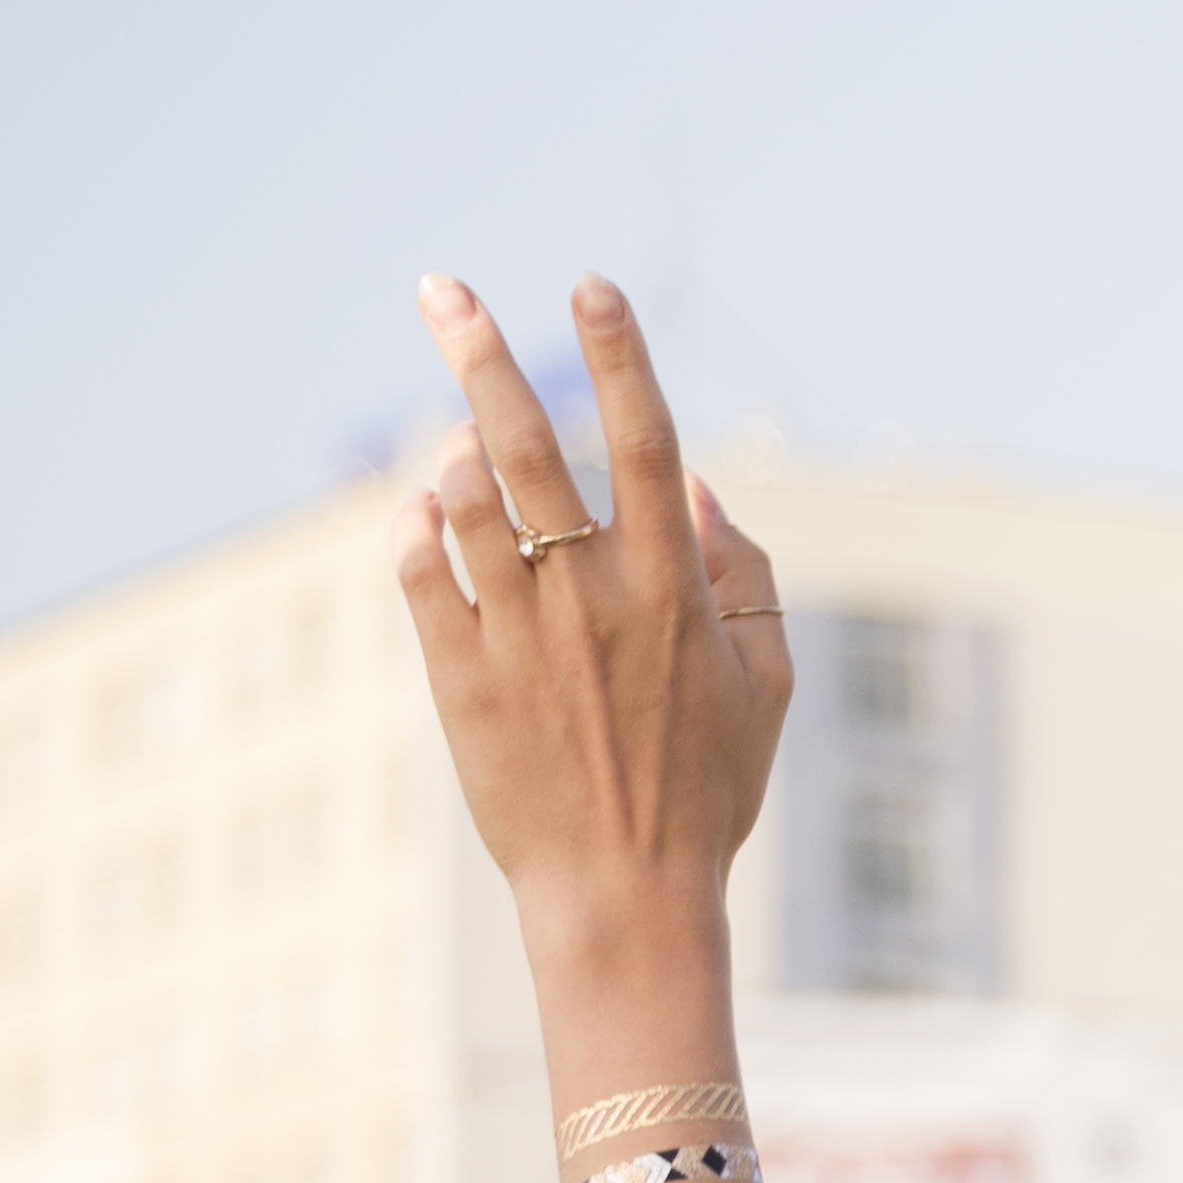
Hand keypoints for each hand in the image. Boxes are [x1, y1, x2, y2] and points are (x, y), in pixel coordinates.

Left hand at [393, 275, 787, 976]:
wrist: (623, 895)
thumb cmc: (707, 792)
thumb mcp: (766, 686)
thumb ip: (746, 579)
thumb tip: (697, 487)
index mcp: (674, 589)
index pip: (645, 438)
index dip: (618, 353)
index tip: (590, 287)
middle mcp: (591, 595)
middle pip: (528, 442)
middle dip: (480, 351)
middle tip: (440, 286)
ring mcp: (518, 632)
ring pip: (465, 496)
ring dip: (454, 445)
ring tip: (457, 431)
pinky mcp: (459, 674)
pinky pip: (420, 570)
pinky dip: (416, 525)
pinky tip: (426, 510)